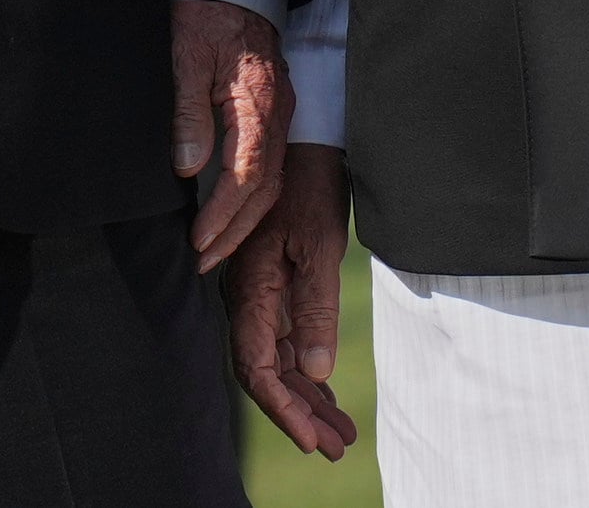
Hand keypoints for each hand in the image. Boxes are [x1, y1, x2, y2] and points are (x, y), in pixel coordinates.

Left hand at [171, 0, 289, 271]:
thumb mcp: (185, 58)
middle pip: (265, 190)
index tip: (198, 241)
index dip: (223, 215)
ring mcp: (279, 114)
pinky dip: (249, 198)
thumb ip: (188, 113)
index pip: (247, 176)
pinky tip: (227, 212)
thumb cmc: (204, 16)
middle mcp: (277, 114)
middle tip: (201, 261)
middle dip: (234, 231)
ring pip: (270, 182)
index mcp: (258, 103)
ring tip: (211, 248)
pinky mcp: (272, 112)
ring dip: (242, 220)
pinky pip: (268, 166)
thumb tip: (190, 168)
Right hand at [226, 142, 357, 460]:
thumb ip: (315, 309)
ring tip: (340, 432)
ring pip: (277, 360)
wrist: (305, 142)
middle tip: (336, 447)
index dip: (285, 410)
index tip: (313, 441)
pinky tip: (326, 391)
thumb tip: (314, 371)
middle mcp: (248, 297)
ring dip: (307, 398)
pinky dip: (307, 370)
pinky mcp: (275, 283)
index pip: (258, 369)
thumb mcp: (320, 246)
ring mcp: (260, 291)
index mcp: (251, 291)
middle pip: (266, 372)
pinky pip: (285, 339)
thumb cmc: (310, 188)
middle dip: (300, 415)